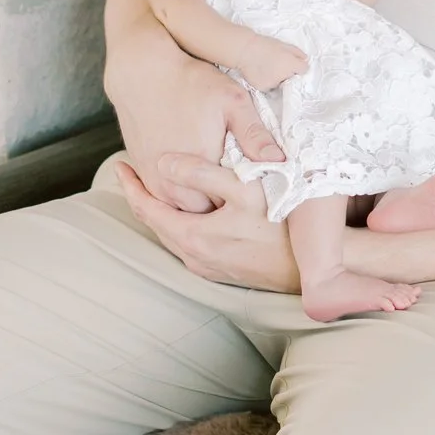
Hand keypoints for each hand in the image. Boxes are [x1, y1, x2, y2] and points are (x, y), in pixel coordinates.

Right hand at [106, 26, 282, 212]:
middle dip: (225, 207)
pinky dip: (181, 195)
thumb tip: (281, 161)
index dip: (247, 201)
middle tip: (241, 198)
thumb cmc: (189, 82)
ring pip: (185, 211)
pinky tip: (195, 183)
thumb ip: (256, 134)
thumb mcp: (232, 101)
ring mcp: (156, 182)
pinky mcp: (144, 176)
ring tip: (219, 193)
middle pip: (208, 215)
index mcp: (203, 169)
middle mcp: (175, 183)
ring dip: (201, 204)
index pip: (233, 205)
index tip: (258, 195)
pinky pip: (165, 200)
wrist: (141, 72)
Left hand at [116, 158, 299, 291]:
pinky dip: (177, 225)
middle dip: (141, 197)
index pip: (147, 209)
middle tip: (131, 173)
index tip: (120, 165)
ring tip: (153, 189)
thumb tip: (163, 163)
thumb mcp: (245, 188)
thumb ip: (202, 172)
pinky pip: (188, 245)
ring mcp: (209, 267)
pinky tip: (185, 213)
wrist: (313, 265)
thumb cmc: (284, 223)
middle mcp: (195, 257)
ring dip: (159, 212)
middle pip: (156, 224)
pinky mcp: (223, 271)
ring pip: (172, 236)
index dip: (131, 185)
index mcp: (193, 236)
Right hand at [240, 33, 307, 89]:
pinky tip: (261, 73)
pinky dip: (267, 81)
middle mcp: (284, 77)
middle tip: (277, 64)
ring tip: (267, 68)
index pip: (304, 69)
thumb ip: (296, 52)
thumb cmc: (264, 44)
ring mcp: (274, 84)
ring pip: (280, 84)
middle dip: (288, 73)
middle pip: (292, 78)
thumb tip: (305, 59)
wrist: (244, 50)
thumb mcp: (283, 44)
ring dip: (277, 78)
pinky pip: (269, 86)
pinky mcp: (264, 88)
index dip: (298, 66)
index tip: (292, 64)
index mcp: (291, 64)